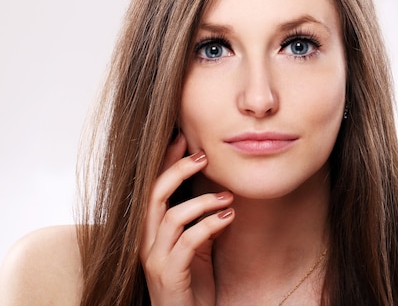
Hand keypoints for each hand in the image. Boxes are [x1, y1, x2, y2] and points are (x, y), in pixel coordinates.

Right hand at [140, 134, 234, 305]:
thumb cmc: (190, 284)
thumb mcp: (196, 247)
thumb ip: (200, 222)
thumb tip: (219, 195)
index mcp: (149, 232)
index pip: (152, 189)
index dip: (164, 162)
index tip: (181, 138)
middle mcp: (145, 242)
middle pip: (154, 195)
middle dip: (177, 170)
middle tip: (203, 156)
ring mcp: (155, 259)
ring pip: (172, 217)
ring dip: (203, 201)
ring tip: (228, 197)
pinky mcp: (170, 274)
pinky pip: (188, 241)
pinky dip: (210, 225)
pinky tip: (228, 217)